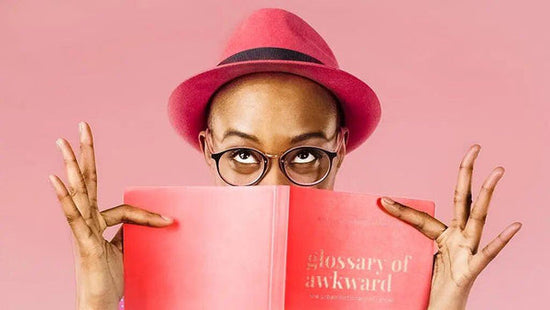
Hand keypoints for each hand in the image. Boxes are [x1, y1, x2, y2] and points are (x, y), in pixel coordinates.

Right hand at [48, 121, 173, 309]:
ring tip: (62, 142)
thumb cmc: (111, 278)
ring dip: (70, 166)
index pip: (124, 207)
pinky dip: (64, 198)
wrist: (100, 304)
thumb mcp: (127, 249)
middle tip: (82, 125)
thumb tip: (155, 219)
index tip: (169, 223)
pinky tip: (55, 179)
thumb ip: (133, 231)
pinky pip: (73, 217)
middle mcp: (88, 222)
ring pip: (78, 193)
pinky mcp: (83, 243)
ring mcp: (83, 231)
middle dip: (85, 153)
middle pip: (88, 181)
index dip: (148, 215)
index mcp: (99, 222)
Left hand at [379, 144, 521, 309]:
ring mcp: (467, 252)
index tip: (381, 200)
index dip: (400, 210)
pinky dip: (502, 240)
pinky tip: (515, 226)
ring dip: (488, 195)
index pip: (421, 217)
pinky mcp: (472, 270)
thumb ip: (404, 246)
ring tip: (498, 171)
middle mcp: (458, 239)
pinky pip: (488, 254)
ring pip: (479, 219)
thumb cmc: (431, 289)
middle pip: (462, 200)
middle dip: (468, 173)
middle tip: (475, 147)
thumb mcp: (415, 262)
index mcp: (443, 237)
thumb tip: (377, 232)